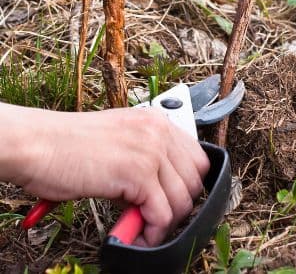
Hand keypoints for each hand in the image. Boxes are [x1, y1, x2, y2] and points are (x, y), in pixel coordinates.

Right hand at [2, 105, 209, 246]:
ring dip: (165, 223)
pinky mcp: (138, 174)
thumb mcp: (118, 145)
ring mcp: (151, 152)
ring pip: (182, 200)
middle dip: (179, 206)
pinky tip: (137, 236)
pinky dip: (153, 232)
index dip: (187, 185)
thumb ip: (143, 162)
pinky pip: (162, 214)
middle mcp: (159, 133)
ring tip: (143, 231)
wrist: (36, 144)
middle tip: (156, 221)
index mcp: (156, 122)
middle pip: (194, 180)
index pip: (196, 158)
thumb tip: (157, 197)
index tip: (171, 202)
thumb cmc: (65, 147)